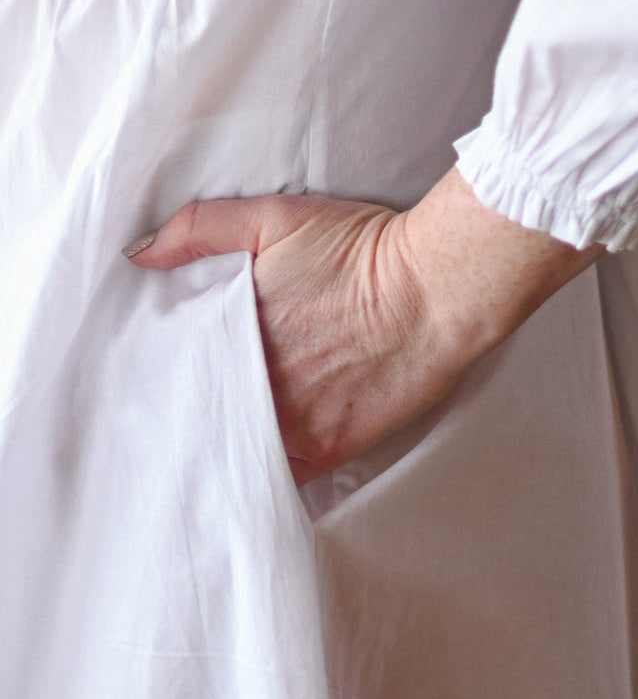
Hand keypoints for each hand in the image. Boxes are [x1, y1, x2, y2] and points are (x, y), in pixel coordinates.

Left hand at [124, 168, 601, 484]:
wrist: (436, 290)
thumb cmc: (361, 251)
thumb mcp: (273, 219)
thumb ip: (200, 230)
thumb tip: (140, 254)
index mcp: (235, 336)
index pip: (179, 374)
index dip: (168, 382)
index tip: (158, 387)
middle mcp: (260, 387)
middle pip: (206, 417)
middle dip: (193, 419)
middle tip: (182, 423)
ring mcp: (297, 424)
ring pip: (240, 452)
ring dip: (228, 450)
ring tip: (216, 452)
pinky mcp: (333, 448)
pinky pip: (284, 479)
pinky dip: (268, 476)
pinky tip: (258, 474)